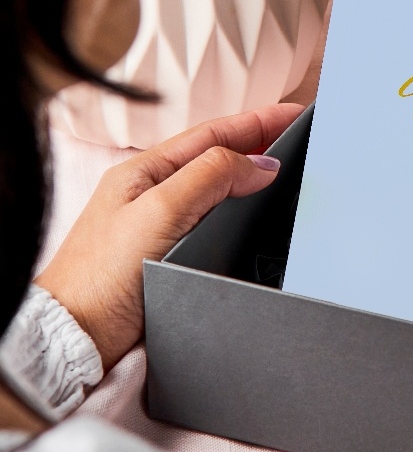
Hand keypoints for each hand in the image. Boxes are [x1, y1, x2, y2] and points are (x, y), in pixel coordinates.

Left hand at [37, 104, 301, 370]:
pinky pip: (214, 221)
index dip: (258, 121)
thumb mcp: (160, 211)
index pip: (214, 134)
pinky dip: (241, 211)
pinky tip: (257, 217)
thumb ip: (210, 176)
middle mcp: (152, 193)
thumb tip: (261, 165)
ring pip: (217, 189)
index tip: (294, 113)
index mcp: (144, 171)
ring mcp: (159, 225)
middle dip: (259, 142)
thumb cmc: (101, 277)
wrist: (74, 338)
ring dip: (252, 177)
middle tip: (299, 136)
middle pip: (217, 156)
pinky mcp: (168, 256)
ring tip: (287, 170)